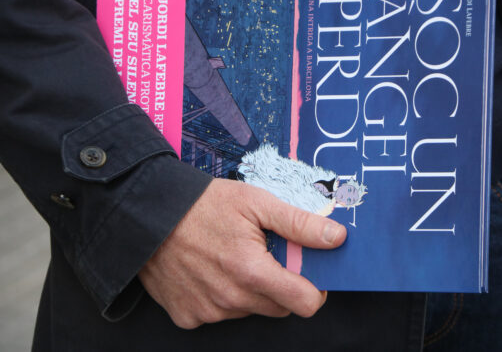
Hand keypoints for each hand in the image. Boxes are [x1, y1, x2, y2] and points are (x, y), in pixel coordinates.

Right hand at [139, 178, 346, 328]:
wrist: (146, 214)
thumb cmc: (203, 204)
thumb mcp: (257, 203)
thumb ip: (299, 224)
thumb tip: (337, 238)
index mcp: (252, 272)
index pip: (305, 304)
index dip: (314, 289)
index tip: (308, 272)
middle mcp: (231, 300)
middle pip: (279, 308)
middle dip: (282, 285)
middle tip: (266, 255)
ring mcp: (207, 311)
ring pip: (250, 310)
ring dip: (251, 290)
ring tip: (233, 257)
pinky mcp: (187, 316)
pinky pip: (219, 314)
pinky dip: (222, 297)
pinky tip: (210, 270)